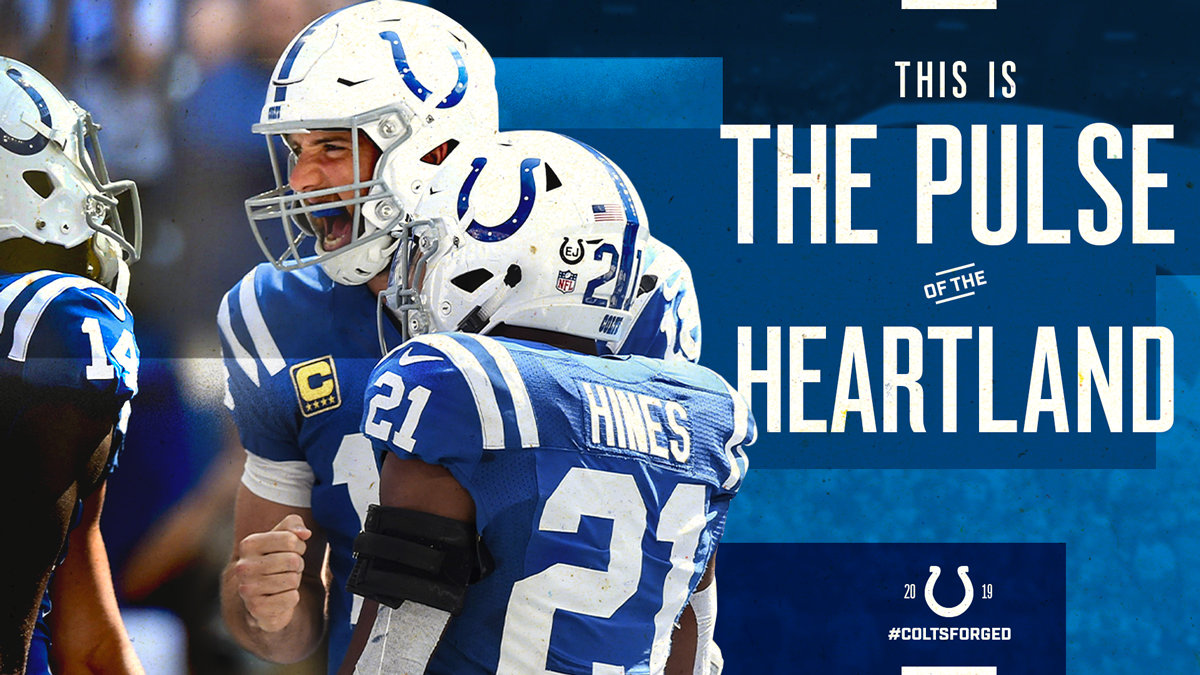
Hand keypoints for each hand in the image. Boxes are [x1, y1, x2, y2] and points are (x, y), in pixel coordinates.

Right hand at [232, 514, 312, 631]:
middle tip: (286, 569)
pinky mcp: (257, 609)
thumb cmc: (276, 559)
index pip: (290, 539)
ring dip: (294, 581)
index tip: (291, 551)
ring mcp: (247, 589)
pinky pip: (292, 598)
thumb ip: (294, 524)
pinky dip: (292, 598)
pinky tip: (280, 597)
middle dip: (297, 565)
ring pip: (293, 580)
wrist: (261, 595)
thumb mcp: (283, 536)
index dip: (299, 546)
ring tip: (282, 582)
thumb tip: (304, 533)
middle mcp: (243, 567)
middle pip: (293, 560)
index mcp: (248, 545)